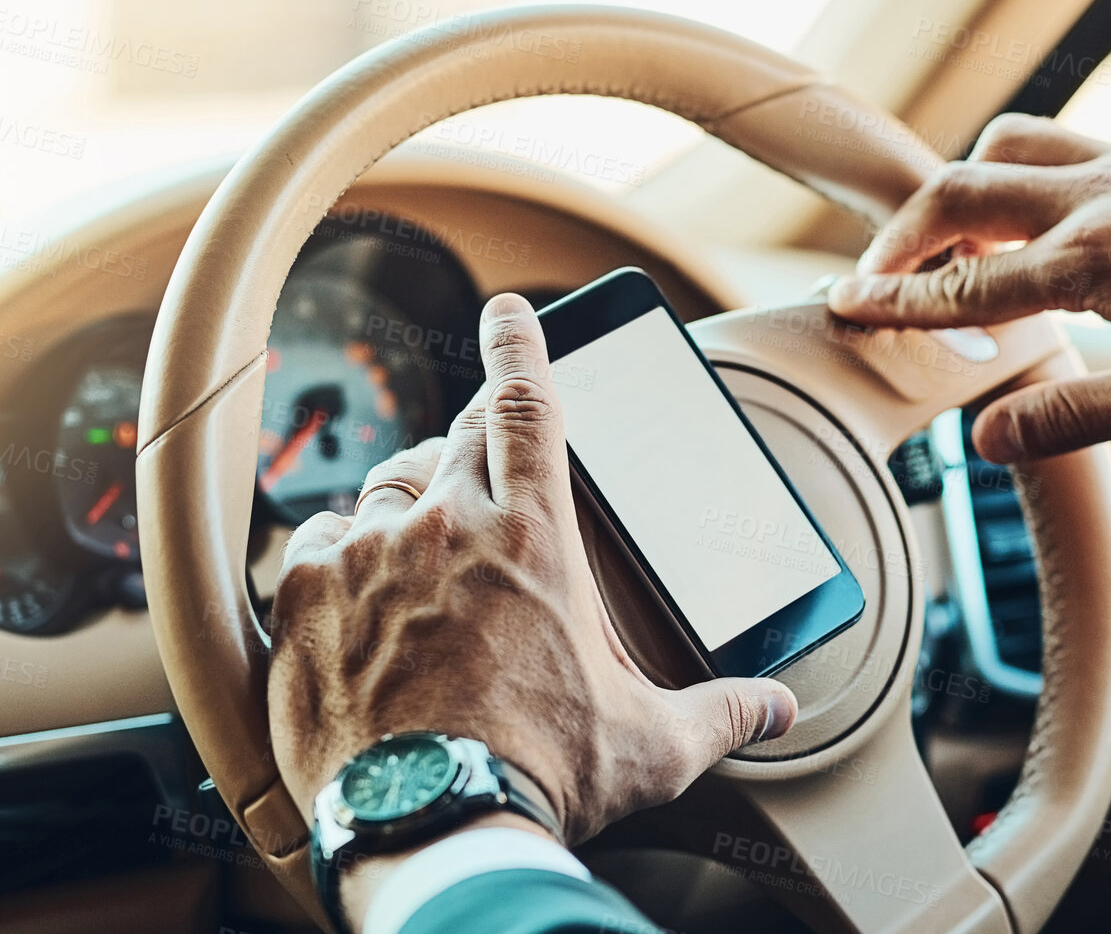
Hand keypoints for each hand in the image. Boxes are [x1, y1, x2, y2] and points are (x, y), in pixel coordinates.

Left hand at [267, 294, 796, 863]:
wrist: (433, 825)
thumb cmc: (541, 773)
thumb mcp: (652, 742)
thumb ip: (723, 711)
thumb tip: (777, 709)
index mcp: (534, 534)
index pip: (525, 400)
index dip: (517, 343)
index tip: (507, 312)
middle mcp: (448, 523)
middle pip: (457, 434)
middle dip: (474, 434)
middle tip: (483, 471)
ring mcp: (370, 553)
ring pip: (388, 485)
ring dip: (412, 502)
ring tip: (426, 554)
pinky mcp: (307, 593)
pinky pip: (321, 537)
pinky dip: (344, 550)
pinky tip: (361, 590)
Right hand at [827, 115, 1110, 462]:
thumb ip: (1073, 416)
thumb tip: (989, 439)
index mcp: (1091, 265)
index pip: (964, 284)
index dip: (895, 300)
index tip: (845, 305)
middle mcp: (1099, 199)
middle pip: (962, 191)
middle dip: (903, 233)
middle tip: (876, 272)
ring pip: (1013, 145)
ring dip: (966, 186)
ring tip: (956, 238)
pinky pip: (1072, 145)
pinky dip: (1032, 176)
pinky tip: (1054, 222)